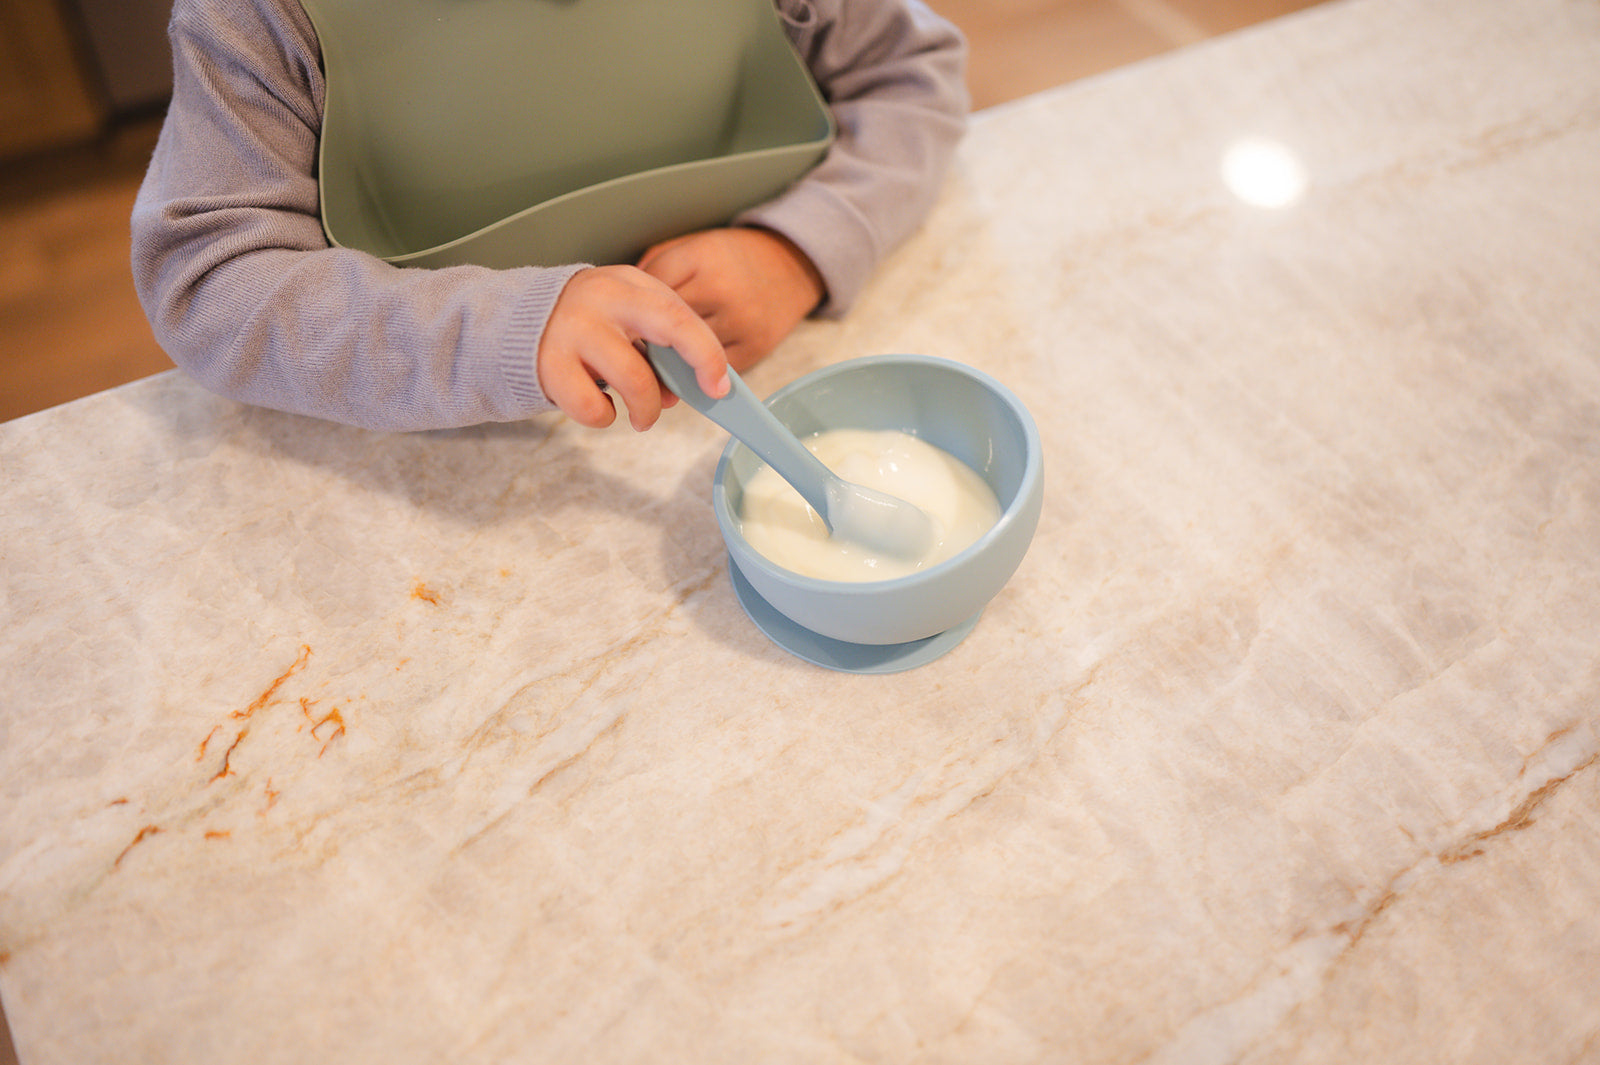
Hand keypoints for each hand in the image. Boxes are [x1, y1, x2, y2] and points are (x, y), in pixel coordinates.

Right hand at [536, 265, 728, 430]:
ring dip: (646, 410)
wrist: (509, 325)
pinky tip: (601, 407)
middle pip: (672, 328)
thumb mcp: (620, 319)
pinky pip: (594, 408)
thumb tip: (694, 388)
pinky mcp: (549, 365)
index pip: (681, 315)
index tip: (719, 386)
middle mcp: (604, 298)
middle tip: (697, 397)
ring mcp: (574, 330)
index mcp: (628, 284)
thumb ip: (657, 345)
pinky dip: (604, 417)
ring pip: (635, 381)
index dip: (708, 353)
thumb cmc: (581, 328)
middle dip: (697, 365)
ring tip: (641, 417)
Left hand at [637, 227, 824, 371]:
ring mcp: (740, 321)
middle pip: (666, 328)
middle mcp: (721, 289)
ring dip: (671, 363)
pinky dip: (700, 372)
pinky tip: (693, 365)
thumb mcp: (694, 246)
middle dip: (649, 340)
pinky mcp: (755, 346)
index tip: (630, 318)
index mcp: (701, 257)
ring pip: (688, 355)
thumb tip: (626, 306)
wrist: (792, 266)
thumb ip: (657, 267)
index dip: (636, 309)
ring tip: (662, 360)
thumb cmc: (734, 258)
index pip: (650, 293)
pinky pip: (713, 370)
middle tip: (636, 348)